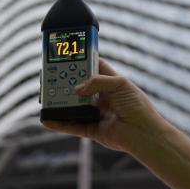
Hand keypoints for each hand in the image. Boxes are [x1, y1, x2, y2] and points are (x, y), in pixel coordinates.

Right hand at [41, 58, 166, 155]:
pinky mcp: (92, 129)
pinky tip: (46, 119)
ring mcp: (96, 114)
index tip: (68, 55)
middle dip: (66, 82)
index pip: (94, 68)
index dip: (82, 61)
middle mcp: (102, 98)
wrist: (143, 133)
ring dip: (60, 102)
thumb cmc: (138, 106)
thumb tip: (76, 89)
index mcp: (111, 84)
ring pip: (73, 106)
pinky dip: (59, 123)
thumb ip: (97, 82)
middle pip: (80, 87)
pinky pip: (72, 126)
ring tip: (45, 95)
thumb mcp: (120, 84)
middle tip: (51, 76)